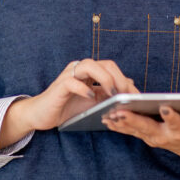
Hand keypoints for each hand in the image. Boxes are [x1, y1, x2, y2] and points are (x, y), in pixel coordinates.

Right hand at [0, 59, 138, 147]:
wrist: (43, 115)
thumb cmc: (67, 107)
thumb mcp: (93, 102)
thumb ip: (108, 93)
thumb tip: (130, 85)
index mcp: (90, 71)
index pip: (112, 68)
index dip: (126, 81)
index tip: (136, 96)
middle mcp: (80, 68)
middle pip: (106, 64)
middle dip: (119, 79)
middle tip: (125, 96)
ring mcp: (69, 75)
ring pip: (90, 65)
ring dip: (105, 79)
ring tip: (111, 94)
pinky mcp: (59, 85)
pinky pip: (72, 81)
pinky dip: (83, 88)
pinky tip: (90, 97)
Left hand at [101, 105, 179, 163]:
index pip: (176, 123)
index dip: (171, 116)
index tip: (165, 107)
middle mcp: (164, 136)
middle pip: (148, 127)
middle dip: (133, 120)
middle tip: (120, 112)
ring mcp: (152, 137)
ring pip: (135, 129)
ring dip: (120, 123)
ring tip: (107, 114)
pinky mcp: (145, 136)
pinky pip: (130, 131)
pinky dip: (118, 126)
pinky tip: (106, 119)